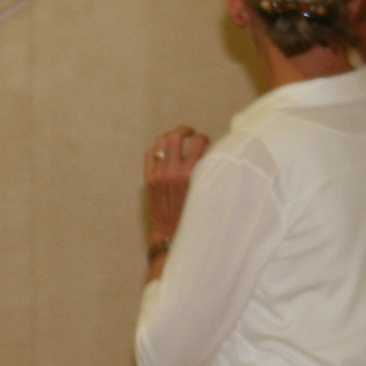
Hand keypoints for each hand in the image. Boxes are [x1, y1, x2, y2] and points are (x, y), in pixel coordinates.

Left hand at [144, 127, 210, 245]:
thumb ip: (210, 174)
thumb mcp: (208, 194)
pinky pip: (150, 154)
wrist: (172, 235)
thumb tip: (216, 156)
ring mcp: (158, 174)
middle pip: (177, 136)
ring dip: (170, 137)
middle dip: (185, 130)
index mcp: (192, 175)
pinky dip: (157, 149)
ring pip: (161, 142)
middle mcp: (173, 172)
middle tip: (191, 132)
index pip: (199, 142)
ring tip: (177, 139)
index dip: (204, 138)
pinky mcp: (149, 180)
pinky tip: (164, 152)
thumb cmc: (196, 217)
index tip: (207, 142)